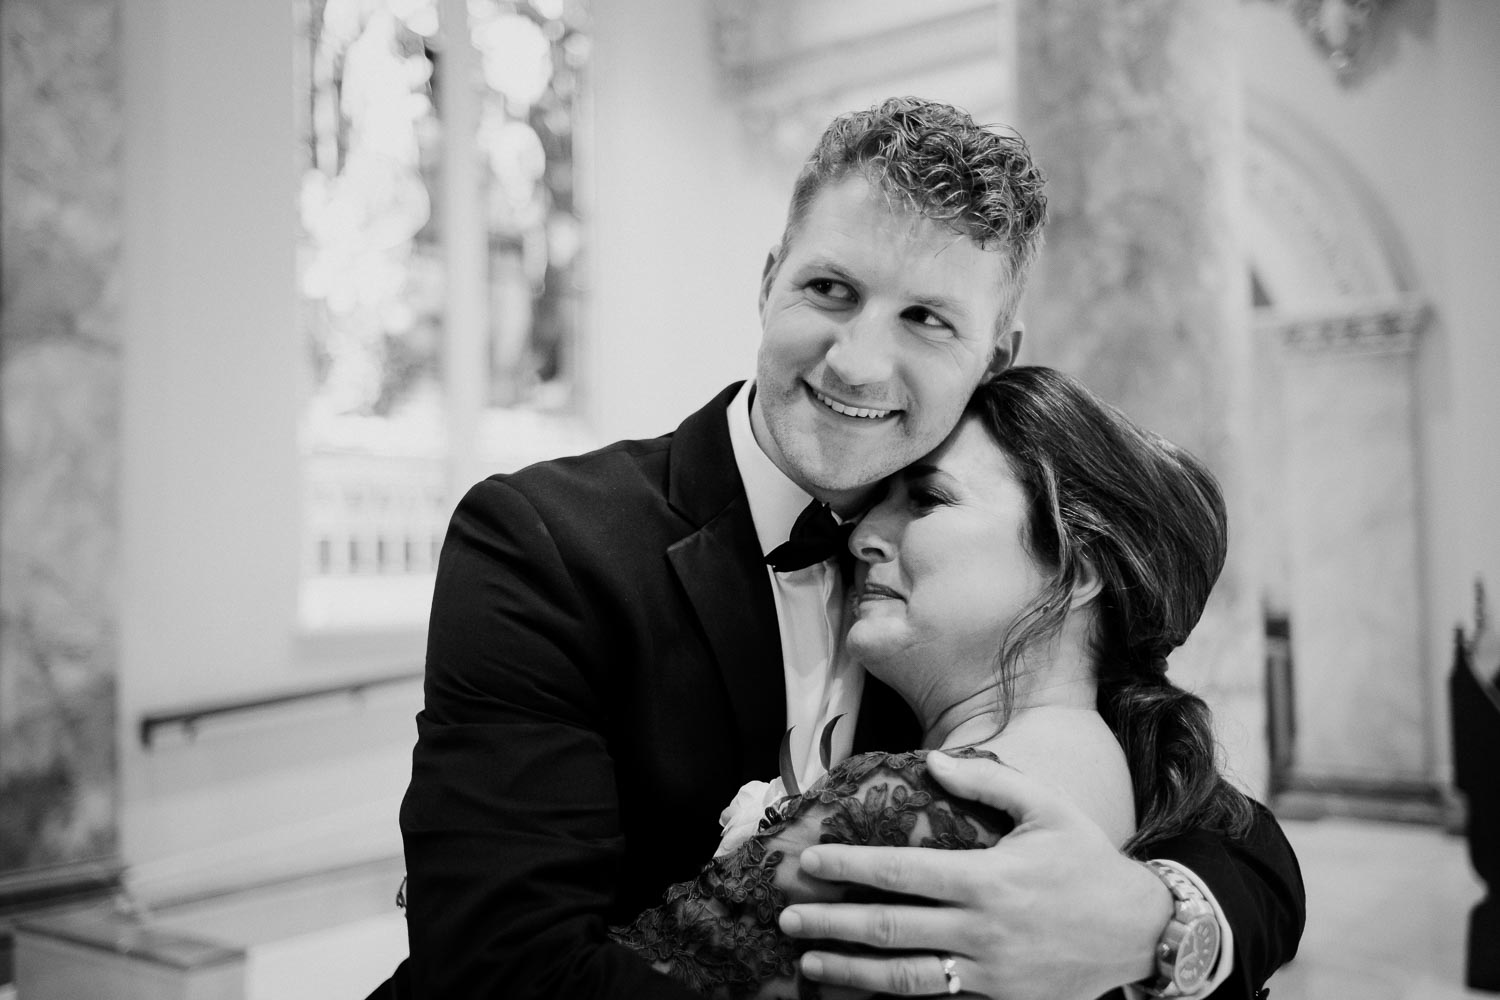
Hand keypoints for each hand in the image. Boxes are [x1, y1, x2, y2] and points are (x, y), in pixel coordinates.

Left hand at [778, 751, 1173, 998]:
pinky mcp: (998, 999)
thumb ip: (988, 782)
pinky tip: (861, 991)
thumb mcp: (1048, 808)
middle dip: (831, 922)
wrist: (1140, 931)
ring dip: (850, 969)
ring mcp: (988, 973)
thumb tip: (933, 761)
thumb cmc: (1088, 862)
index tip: (810, 861)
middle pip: (889, 929)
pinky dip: (893, 998)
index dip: (849, 866)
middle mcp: (980, 930)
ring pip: (904, 977)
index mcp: (986, 879)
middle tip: (788, 915)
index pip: (900, 872)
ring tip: (809, 960)